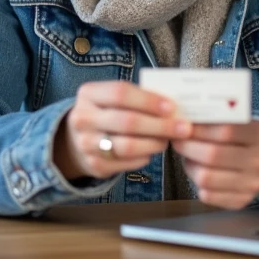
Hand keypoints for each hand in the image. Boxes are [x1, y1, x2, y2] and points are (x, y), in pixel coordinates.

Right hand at [54, 81, 191, 181]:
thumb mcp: (110, 98)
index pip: (121, 93)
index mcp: (88, 94)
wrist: (75, 139)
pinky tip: (151, 151)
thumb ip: (136, 98)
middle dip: (160, 125)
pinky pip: (125, 163)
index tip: (172, 107)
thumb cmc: (105, 112)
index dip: (148, 100)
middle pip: (127, 121)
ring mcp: (86, 143)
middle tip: (183, 128)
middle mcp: (83, 118)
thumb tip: (173, 106)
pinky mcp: (93, 165)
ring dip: (154, 143)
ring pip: (127, 146)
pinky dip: (143, 157)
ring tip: (168, 140)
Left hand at [172, 121, 258, 208]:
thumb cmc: (249, 137)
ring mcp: (253, 184)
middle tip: (178, 141)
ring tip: (188, 157)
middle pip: (213, 155)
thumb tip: (185, 121)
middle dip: (188, 147)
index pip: (225, 131)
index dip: (199, 129)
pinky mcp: (243, 200)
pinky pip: (209, 196)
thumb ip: (219, 121)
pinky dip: (198, 184)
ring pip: (206, 178)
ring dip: (190, 166)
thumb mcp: (243, 122)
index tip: (184, 125)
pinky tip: (200, 172)